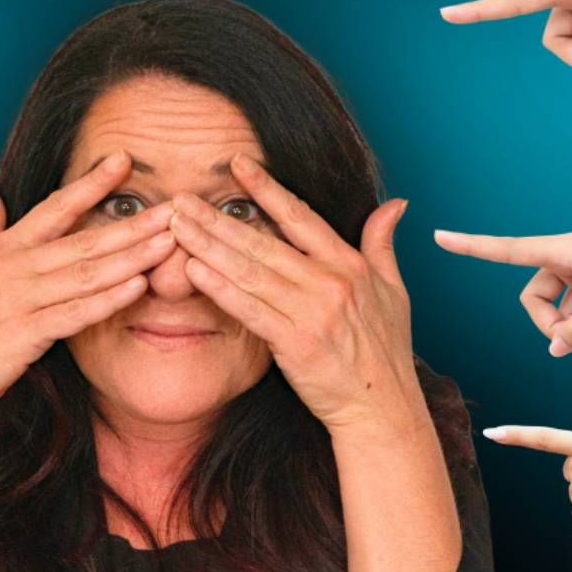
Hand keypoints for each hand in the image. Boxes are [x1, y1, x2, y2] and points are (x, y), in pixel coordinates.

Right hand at [0, 152, 176, 424]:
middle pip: (82, 238)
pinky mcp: (23, 335)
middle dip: (131, 222)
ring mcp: (18, 300)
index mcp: (1, 248)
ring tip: (169, 241)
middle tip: (174, 206)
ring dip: (130, 256)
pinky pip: (74, 313)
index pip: (54, 207)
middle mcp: (12, 267)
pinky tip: (138, 286)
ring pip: (85, 272)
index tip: (124, 159)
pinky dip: (107, 299)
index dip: (91, 183)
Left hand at [167, 153, 425, 432]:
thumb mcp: (395, 290)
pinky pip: (251, 310)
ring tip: (176, 226)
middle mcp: (330, 282)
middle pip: (263, 241)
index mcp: (349, 265)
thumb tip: (396, 204)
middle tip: (181, 198)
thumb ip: (384, 243)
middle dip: (217, 218)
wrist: (382, 408)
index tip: (237, 163)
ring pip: (251, 271)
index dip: (266, 188)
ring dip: (209, 246)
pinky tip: (194, 270)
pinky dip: (221, 288)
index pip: (300, 216)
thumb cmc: (385, 351)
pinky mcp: (296, 343)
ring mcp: (313, 312)